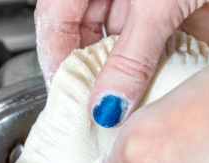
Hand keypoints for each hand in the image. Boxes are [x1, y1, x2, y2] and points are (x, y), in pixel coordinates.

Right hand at [35, 0, 208, 127]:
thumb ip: (130, 59)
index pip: (53, 26)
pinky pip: (135, 28)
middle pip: (79, 32)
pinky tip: (147, 74)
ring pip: (109, 33)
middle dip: (90, 72)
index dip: (57, 68)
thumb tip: (108, 104)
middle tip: (100, 107)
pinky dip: (141, 52)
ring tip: (125, 97)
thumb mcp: (156, 7)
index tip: (72, 102)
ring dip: (118, 66)